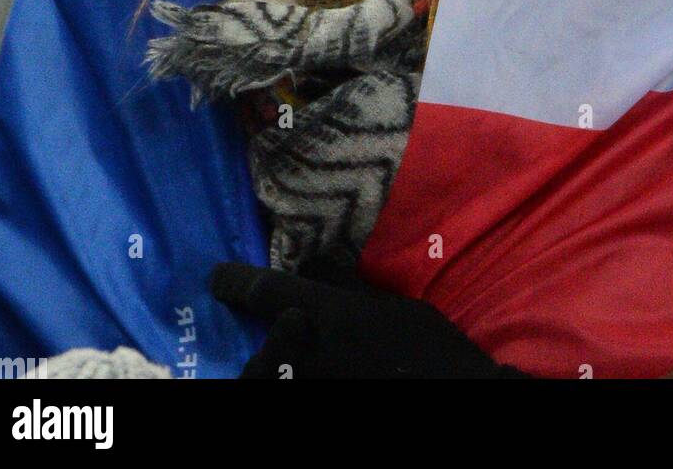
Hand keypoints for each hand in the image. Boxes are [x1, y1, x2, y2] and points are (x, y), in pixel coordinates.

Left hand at [209, 260, 532, 378]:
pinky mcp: (326, 407)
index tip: (217, 278)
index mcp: (327, 316)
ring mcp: (314, 388)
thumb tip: (319, 264)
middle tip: (261, 349)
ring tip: (283, 371)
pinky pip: (295, 395)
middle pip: (257, 359)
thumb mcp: (392, 307)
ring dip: (272, 378)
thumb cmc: (428, 346)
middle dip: (259, 354)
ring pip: (271, 385)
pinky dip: (293, 387)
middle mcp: (310, 354)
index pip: (264, 292)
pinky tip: (311, 380)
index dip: (234, 282)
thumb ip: (348, 290)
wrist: (456, 394)